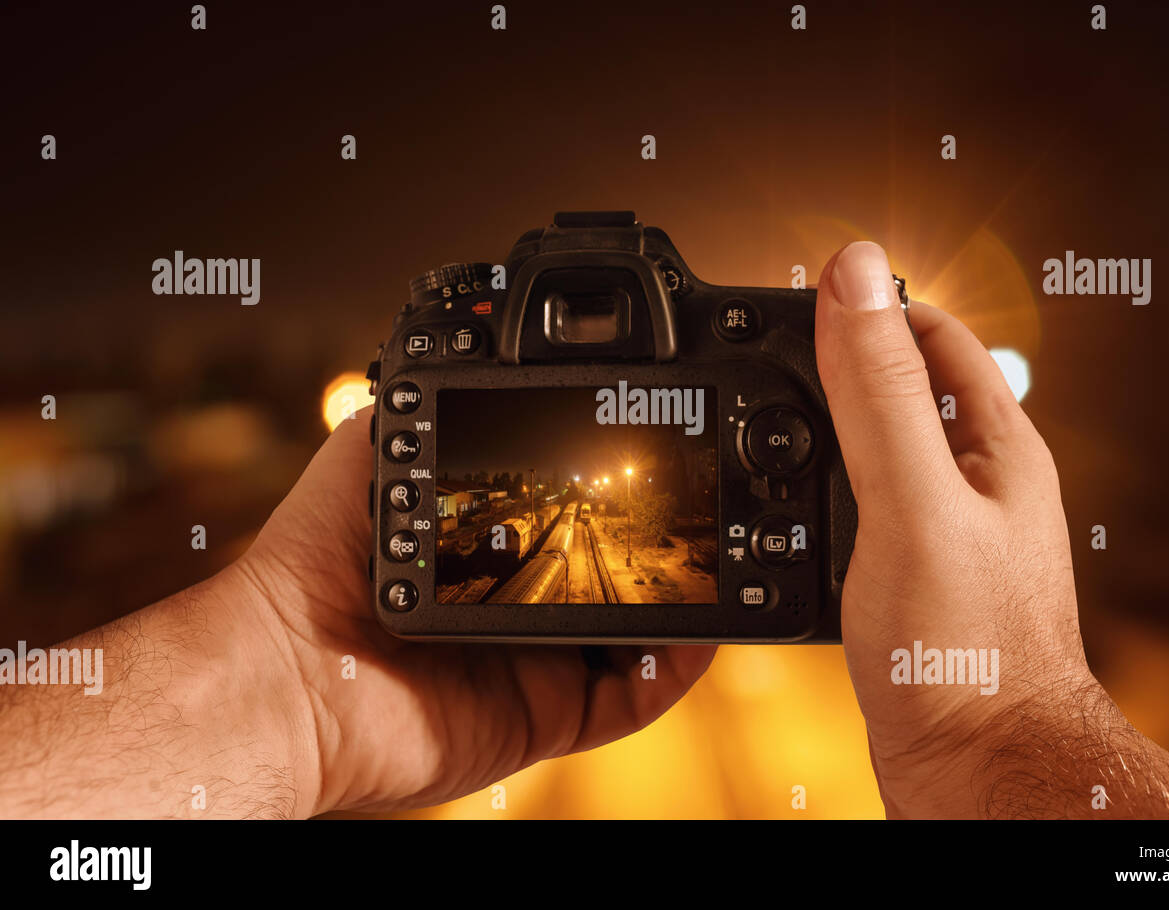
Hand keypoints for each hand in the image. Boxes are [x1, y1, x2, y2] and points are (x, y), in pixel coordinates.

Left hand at [237, 407, 714, 814]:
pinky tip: (700, 632)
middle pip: (610, 585)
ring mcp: (536, 668)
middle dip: (657, 558)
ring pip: (634, 644)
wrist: (294, 670)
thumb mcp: (364, 458)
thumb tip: (448, 349)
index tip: (649, 476)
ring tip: (717, 574)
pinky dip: (674, 672)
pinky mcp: (547, 717)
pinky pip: (630, 701)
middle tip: (698, 526)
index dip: (613, 510)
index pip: (567, 531)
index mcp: (484, 559)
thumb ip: (415, 412)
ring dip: (683, 612)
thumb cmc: (315, 566)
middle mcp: (517, 614)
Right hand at [814, 241, 1168, 818]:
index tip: (800, 298)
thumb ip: (880, 391)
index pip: (933, 333)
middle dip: (832, 367)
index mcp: (993, 446)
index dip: (868, 306)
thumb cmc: (968, 649)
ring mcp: (942, 534)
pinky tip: (779, 518)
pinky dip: (814, 501)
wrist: (974, 769)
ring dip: (817, 435)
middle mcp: (974, 483)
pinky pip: (857, 515)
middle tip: (760, 364)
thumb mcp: (913, 500)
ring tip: (755, 434)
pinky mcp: (910, 581)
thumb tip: (854, 272)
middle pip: (898, 389)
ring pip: (872, 454)